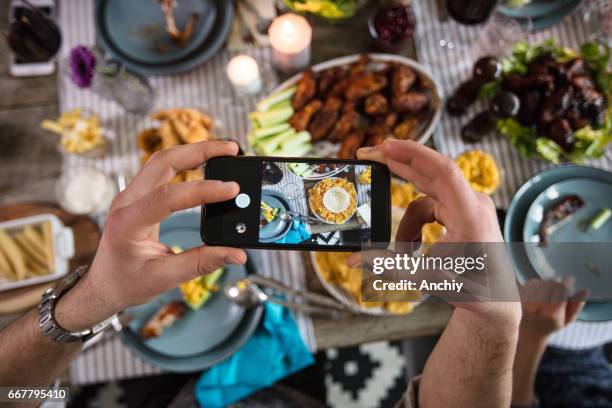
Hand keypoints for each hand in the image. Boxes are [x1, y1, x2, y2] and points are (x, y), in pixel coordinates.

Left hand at [55, 141, 246, 330]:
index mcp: (127, 223)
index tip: (231, 189)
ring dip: (194, 151)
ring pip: (163, 159)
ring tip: (224, 151)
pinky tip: (205, 161)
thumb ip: (202, 263)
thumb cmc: (127, 283)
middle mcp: (125, 201)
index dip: (202, 190)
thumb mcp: (165, 277)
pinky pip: (162, 168)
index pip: (168, 197)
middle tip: (232, 150)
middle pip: (164, 161)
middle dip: (200, 151)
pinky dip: (186, 160)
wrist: (103, 284)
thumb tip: (237, 253)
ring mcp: (130, 195)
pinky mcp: (138, 195)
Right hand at [351, 139, 519, 324]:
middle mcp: (472, 204)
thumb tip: (352, 260)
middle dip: (398, 162)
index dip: (414, 154)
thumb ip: (388, 267)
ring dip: (408, 221)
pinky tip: (413, 246)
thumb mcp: (425, 280)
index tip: (387, 146)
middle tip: (367, 153)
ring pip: (426, 196)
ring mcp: (469, 204)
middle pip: (431, 171)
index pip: (443, 171)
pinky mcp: (464, 210)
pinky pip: (431, 205)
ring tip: (404, 250)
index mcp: (470, 216)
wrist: (495, 299)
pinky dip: (416, 223)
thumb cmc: (470, 291)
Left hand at [519, 277, 586, 340]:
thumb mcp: (568, 319)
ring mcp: (528, 302)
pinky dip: (538, 282)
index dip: (567, 282)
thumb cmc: (553, 324)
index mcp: (552, 313)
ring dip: (548, 282)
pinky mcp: (521, 298)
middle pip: (551, 284)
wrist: (531, 330)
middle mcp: (539, 307)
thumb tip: (585, 290)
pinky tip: (541, 288)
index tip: (571, 279)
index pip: (560, 290)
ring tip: (551, 289)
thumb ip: (576, 305)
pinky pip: (531, 283)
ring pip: (541, 282)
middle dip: (558, 283)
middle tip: (561, 287)